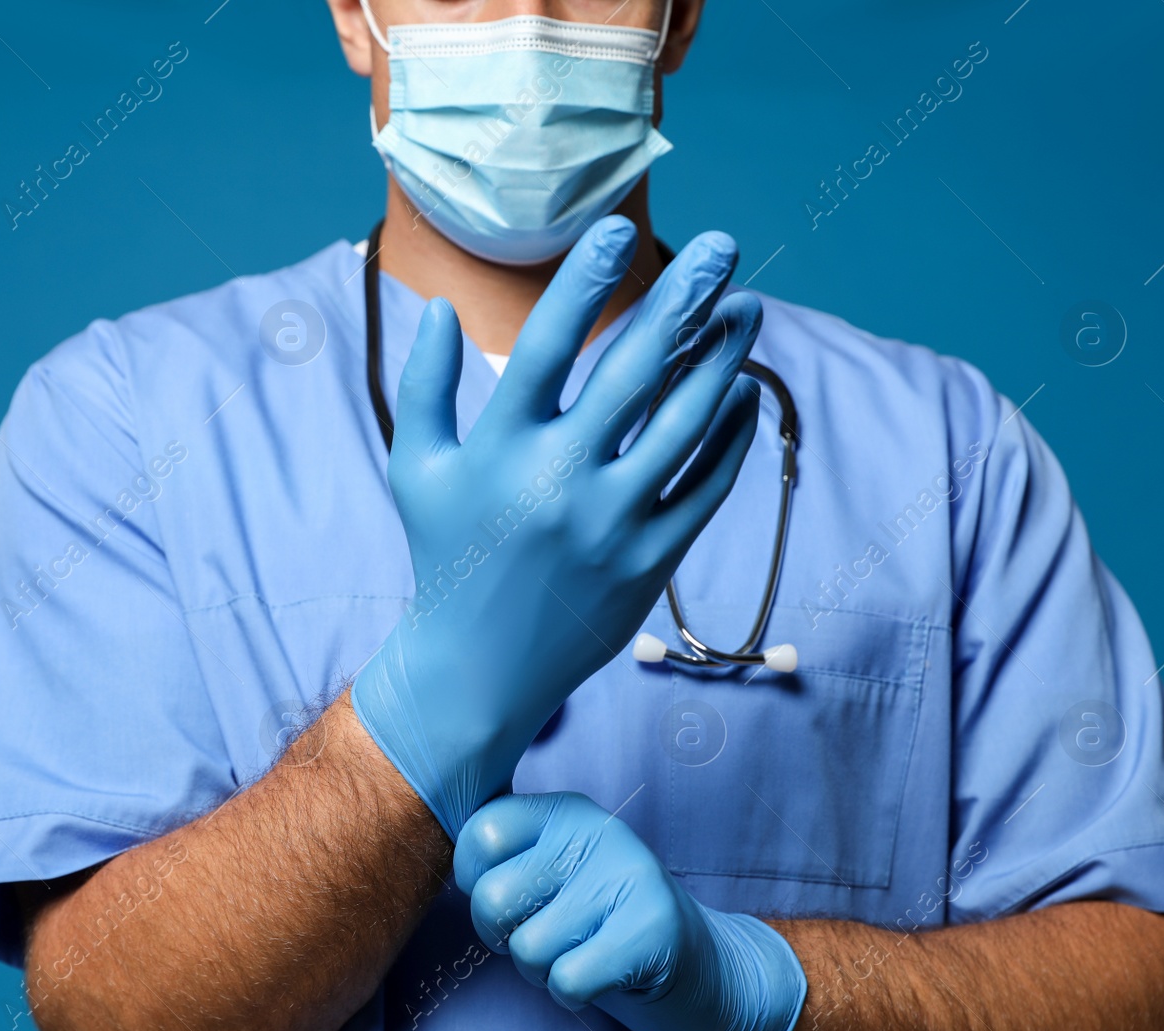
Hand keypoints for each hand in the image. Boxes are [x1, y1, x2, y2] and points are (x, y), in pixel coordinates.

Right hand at [351, 217, 763, 836]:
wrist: (477, 671)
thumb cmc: (445, 555)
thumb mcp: (416, 468)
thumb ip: (422, 384)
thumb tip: (438, 305)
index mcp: (497, 450)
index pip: (549, 345)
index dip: (584, 280)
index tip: (618, 226)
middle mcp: (558, 482)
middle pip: (635, 371)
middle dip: (685, 299)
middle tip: (723, 247)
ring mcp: (612, 524)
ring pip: (687, 423)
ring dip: (724, 357)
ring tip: (748, 307)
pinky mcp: (651, 563)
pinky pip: (705, 485)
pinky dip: (730, 434)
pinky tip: (743, 389)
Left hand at [455, 792, 805, 1030]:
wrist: (708, 968)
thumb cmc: (607, 923)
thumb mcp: (558, 872)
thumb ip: (508, 853)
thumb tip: (429, 836)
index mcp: (567, 811)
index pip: (479, 834)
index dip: (476, 882)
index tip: (514, 898)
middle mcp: (598, 833)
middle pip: (494, 898)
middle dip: (507, 938)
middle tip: (548, 935)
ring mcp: (630, 878)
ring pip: (529, 948)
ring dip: (546, 970)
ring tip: (584, 952)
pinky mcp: (652, 930)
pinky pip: (567, 979)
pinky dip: (574, 993)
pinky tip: (603, 975)